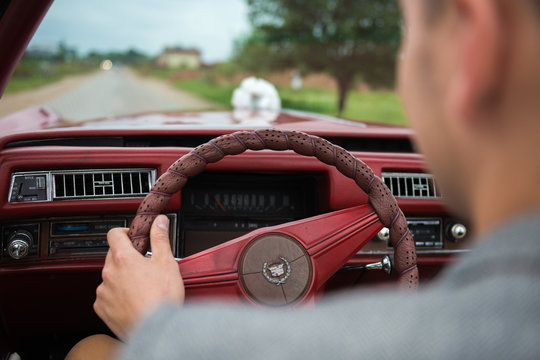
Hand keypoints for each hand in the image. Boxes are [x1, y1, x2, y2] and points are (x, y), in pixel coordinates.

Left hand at [94, 215, 184, 339]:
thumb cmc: (161, 298)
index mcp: (123, 258)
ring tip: (140, 286)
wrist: (155, 330)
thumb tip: (159, 221)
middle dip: (126, 256)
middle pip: (112, 255)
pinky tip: (132, 300)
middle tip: (143, 264)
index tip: (132, 237)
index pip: (114, 234)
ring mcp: (103, 292)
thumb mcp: (166, 262)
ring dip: (121, 277)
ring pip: (109, 276)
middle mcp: (109, 273)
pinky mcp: (102, 309)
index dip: (124, 232)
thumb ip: (160, 238)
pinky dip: (116, 295)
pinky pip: (106, 296)